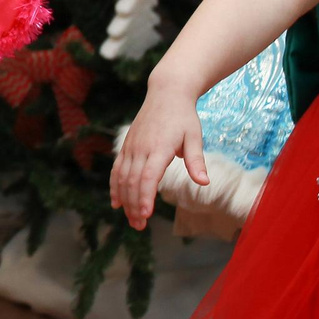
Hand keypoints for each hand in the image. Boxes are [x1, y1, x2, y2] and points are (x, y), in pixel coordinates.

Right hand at [109, 88, 206, 231]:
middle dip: (134, 205)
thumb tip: (204, 182)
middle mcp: (141, 148)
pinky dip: (114, 187)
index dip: (145, 196)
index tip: (146, 214)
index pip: (148, 176)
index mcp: (159, 147)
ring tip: (132, 220)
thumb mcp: (194, 136)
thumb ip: (196, 161)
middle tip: (140, 226)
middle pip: (132, 182)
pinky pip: (117, 170)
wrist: (166, 93)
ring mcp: (131, 147)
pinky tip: (116, 203)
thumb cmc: (184, 117)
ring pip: (122, 178)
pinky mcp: (126, 146)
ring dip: (125, 200)